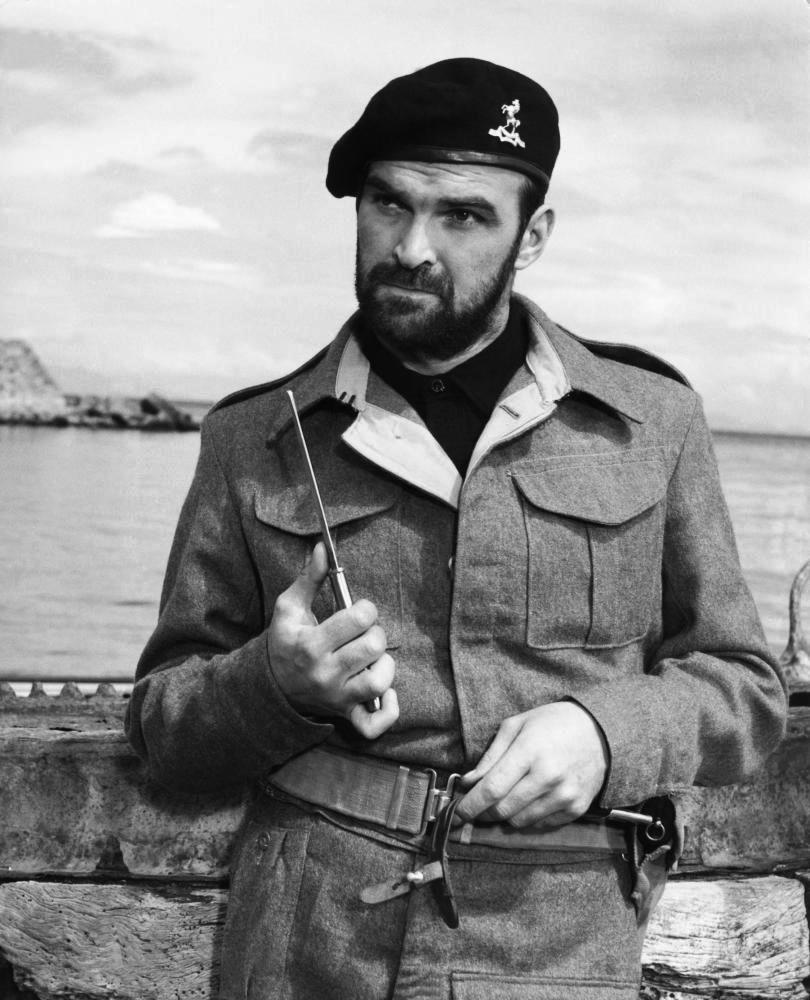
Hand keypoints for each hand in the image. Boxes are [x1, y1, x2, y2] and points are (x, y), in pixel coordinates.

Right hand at [268, 542, 397, 737]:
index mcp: (311, 644)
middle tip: (363, 634)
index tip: (358, 611)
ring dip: (384, 665)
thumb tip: (323, 548)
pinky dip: (388, 710)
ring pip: (380, 681)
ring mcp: (337, 698)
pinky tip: (386, 692)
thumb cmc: (285, 642)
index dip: (366, 608)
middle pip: (373, 647)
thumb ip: (308, 578)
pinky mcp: (346, 715)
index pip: (358, 619)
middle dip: (374, 633)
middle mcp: (325, 673)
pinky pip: (374, 724)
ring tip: (371, 657)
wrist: (271, 687)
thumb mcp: (289, 608)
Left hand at [455, 702, 608, 828]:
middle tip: (478, 806)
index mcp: (529, 751)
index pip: (492, 789)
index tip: (456, 815)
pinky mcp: (577, 808)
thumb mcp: (516, 726)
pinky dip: (528, 817)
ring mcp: (564, 795)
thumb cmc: (552, 723)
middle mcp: (548, 776)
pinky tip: (530, 800)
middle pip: (503, 810)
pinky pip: (541, 825)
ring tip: (507, 798)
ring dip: (505, 815)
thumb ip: (491, 756)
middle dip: (484, 812)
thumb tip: (468, 783)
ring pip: (520, 822)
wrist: (600, 731)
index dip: (470, 806)